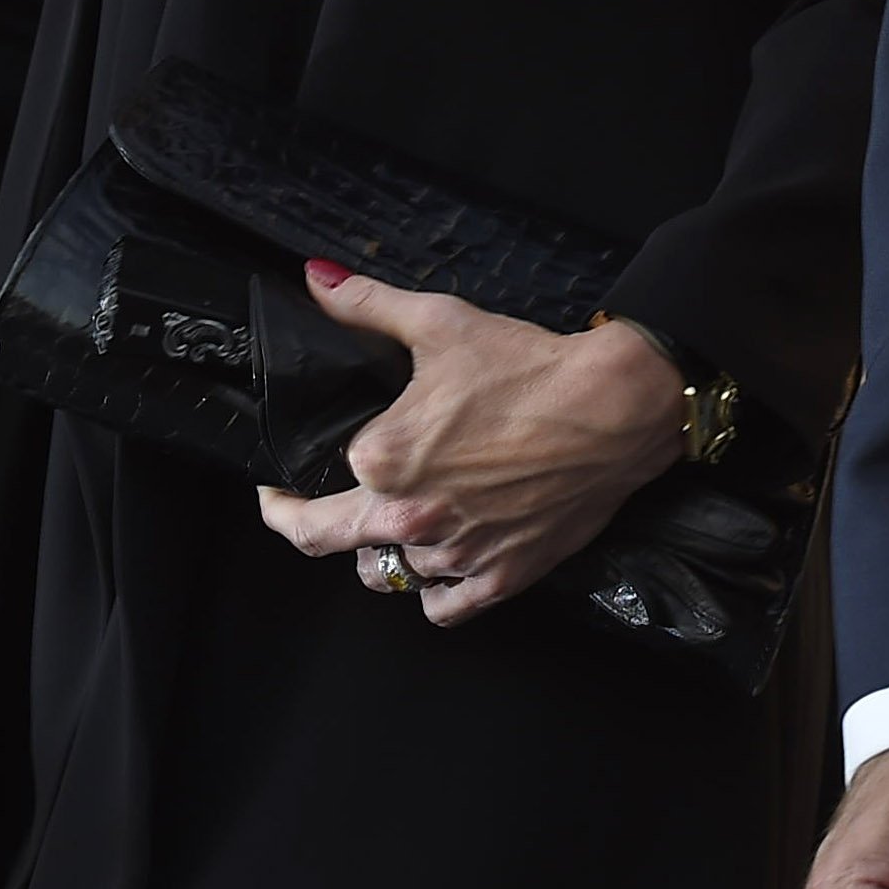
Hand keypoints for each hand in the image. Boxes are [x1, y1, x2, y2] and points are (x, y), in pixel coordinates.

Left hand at [251, 269, 687, 623]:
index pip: (308, 493)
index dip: (284, 489)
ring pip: (391, 572)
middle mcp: (411, 518)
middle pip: (330, 543)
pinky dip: (433, 591)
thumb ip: (367, 305)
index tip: (274, 488)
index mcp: (381, 462)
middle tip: (292, 514)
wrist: (614, 406)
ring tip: (390, 522)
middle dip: (302, 525)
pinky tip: (437, 566)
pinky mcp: (501, 577)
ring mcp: (457, 554)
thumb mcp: (440, 322)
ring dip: (385, 550)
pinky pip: (442, 607)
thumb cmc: (529, 367)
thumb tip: (316, 280)